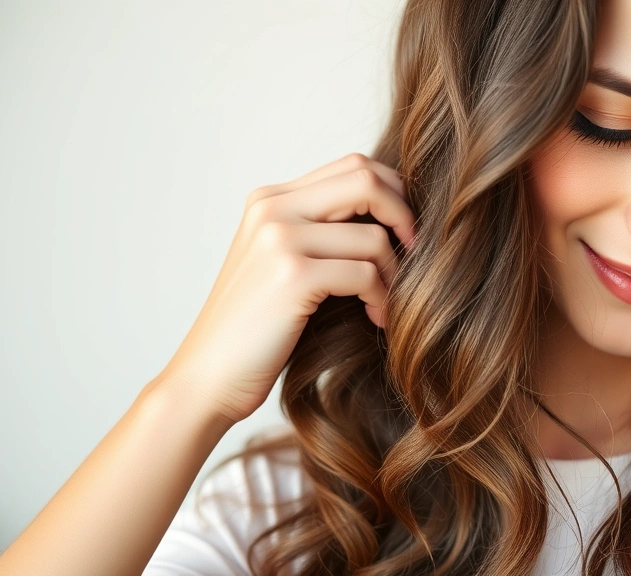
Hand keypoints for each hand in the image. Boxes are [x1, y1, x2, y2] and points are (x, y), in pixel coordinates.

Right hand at [156, 153, 414, 425]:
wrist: (208, 377)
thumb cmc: (257, 328)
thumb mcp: (285, 264)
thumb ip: (323, 231)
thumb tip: (395, 216)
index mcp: (271, 199)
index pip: (353, 165)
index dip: (393, 194)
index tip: (406, 234)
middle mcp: (273, 208)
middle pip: (367, 179)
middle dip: (405, 217)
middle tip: (415, 256)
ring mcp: (279, 239)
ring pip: (374, 235)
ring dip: (395, 274)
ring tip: (387, 302)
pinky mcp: (292, 276)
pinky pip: (366, 274)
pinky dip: (383, 298)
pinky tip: (377, 318)